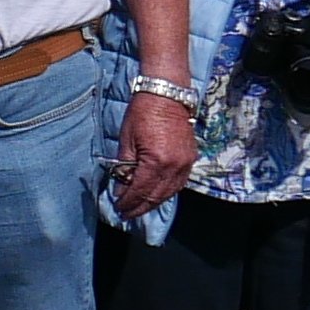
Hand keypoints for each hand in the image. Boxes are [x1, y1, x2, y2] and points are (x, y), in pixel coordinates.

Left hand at [109, 87, 195, 221]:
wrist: (167, 95)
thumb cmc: (142, 114)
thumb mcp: (126, 140)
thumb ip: (124, 167)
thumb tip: (120, 188)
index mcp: (156, 161)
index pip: (141, 190)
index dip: (128, 201)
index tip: (118, 207)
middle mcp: (174, 166)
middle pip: (156, 196)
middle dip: (140, 207)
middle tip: (126, 214)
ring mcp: (186, 163)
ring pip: (169, 192)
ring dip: (153, 202)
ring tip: (139, 209)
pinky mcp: (191, 159)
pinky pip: (179, 183)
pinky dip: (166, 192)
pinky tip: (156, 196)